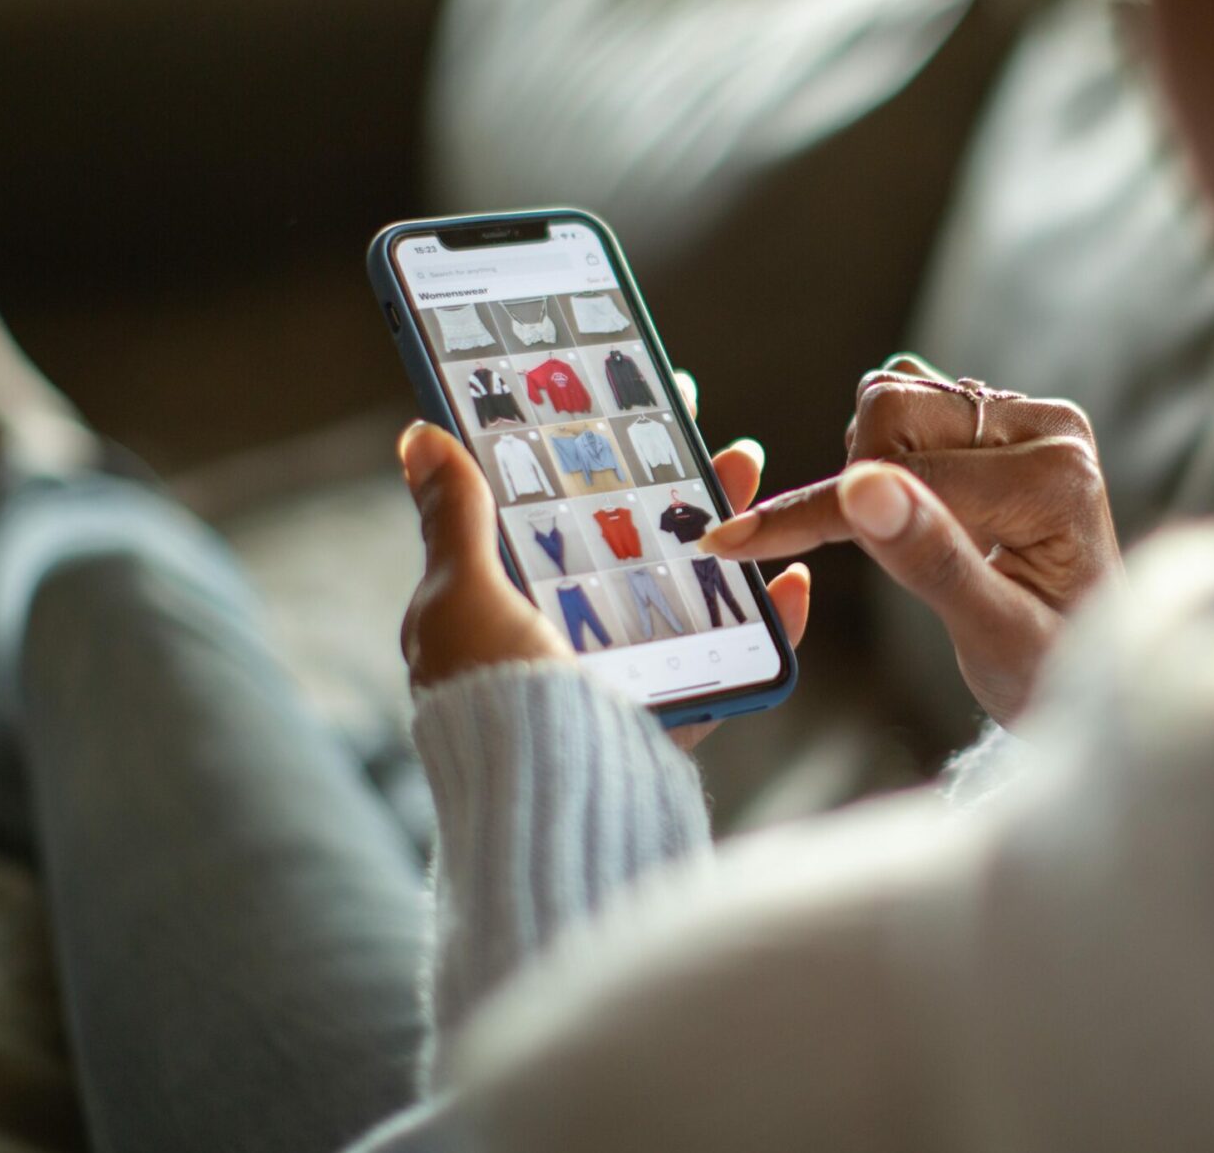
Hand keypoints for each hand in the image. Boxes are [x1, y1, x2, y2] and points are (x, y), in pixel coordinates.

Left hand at [399, 371, 810, 750]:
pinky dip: (768, 623)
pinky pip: (732, 661)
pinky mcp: (674, 716)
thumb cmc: (492, 701)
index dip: (591, 454)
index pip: (552, 510)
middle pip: (631, 541)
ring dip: (725, 526)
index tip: (630, 403)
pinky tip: (792, 581)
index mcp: (505, 606)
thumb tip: (421, 435)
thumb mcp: (461, 598)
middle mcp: (563, 639)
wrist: (548, 809)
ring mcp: (623, 676)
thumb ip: (457, 520)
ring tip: (750, 470)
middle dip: (674, 483)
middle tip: (709, 432)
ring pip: (686, 586)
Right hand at [698, 355, 1119, 723]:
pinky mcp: (1002, 417)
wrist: (1083, 666)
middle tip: (887, 556)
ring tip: (913, 541)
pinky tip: (913, 513)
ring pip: (891, 399)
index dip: (815, 515)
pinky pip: (905, 405)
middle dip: (857, 485)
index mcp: (1057, 479)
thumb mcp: (994, 637)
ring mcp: (1026, 416)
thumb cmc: (1049, 669)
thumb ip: (932, 563)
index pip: (905, 477)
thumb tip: (861, 489)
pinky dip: (881, 459)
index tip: (734, 541)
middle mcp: (1050, 428)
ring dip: (869, 469)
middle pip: (892, 410)